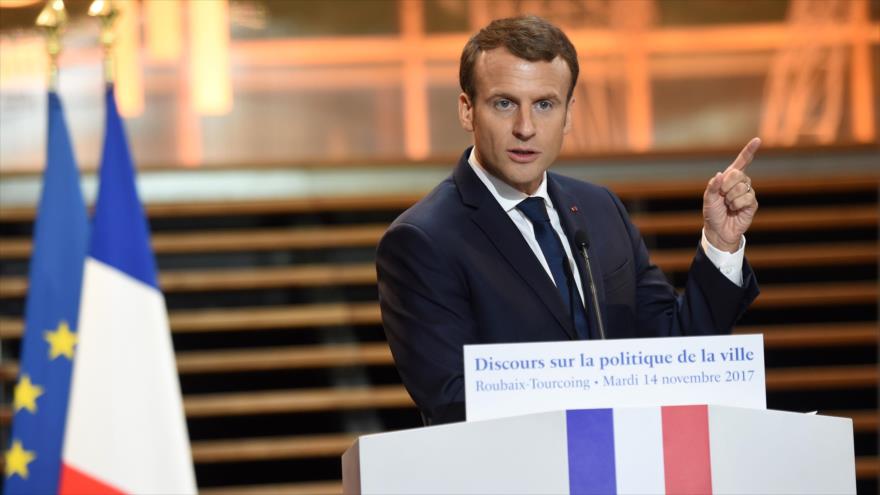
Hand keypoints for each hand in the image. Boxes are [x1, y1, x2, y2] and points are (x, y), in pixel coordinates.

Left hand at [703, 137, 760, 251]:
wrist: (718, 230)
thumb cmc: (713, 213)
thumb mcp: (708, 199)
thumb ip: (712, 187)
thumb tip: (719, 175)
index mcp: (729, 178)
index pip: (742, 162)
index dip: (749, 151)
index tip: (758, 140)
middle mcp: (740, 183)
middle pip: (738, 174)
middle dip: (726, 185)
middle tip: (722, 196)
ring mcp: (748, 192)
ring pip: (742, 187)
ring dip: (730, 198)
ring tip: (728, 205)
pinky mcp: (752, 203)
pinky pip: (746, 198)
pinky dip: (736, 205)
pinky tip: (734, 210)